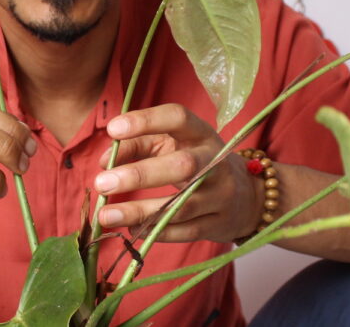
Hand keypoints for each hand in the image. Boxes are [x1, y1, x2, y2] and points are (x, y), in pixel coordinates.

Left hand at [94, 104, 258, 242]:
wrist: (247, 197)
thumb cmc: (195, 161)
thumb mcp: (171, 144)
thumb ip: (137, 145)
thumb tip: (105, 161)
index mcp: (202, 133)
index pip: (178, 118)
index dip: (146, 121)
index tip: (113, 130)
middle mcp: (216, 162)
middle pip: (182, 166)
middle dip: (139, 175)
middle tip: (102, 183)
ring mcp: (221, 196)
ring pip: (181, 206)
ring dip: (139, 211)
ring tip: (105, 215)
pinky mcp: (218, 225)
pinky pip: (184, 232)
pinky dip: (155, 232)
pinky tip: (130, 230)